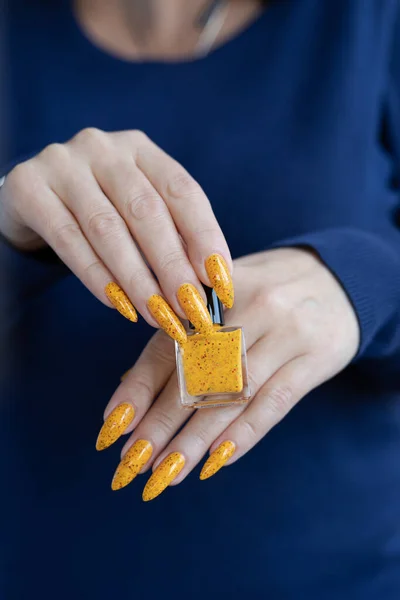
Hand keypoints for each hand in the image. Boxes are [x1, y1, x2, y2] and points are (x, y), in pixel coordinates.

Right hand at [0, 129, 231, 335]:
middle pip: (146, 211)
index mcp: (140, 149)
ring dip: (138, 280)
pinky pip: (69, 240)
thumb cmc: (98, 209)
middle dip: (173, 266)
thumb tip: (207, 288)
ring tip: (159, 315)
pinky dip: (98, 278)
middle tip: (191, 308)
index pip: (182, 191)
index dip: (205, 236)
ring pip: (108, 229)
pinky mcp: (29, 188)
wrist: (31, 198)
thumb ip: (168, 236)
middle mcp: (103, 148)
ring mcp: (63, 164)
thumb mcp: (135, 210)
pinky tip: (121, 306)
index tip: (220, 280)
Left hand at [99, 247, 359, 498]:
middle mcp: (247, 307)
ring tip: (167, 474)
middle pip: (195, 376)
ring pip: (231, 395)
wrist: (334, 279)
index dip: (137, 392)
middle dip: (159, 426)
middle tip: (132, 466)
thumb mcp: (219, 305)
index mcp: (212, 292)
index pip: (166, 348)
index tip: (112, 433)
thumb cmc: (262, 296)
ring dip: (195, 440)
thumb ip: (178, 344)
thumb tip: (129, 402)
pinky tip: (217, 460)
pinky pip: (275, 402)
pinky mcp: (313, 358)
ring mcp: (284, 333)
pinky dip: (244, 434)